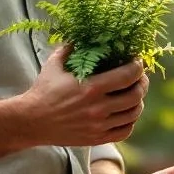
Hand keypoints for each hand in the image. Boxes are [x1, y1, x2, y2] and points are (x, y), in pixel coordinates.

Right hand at [18, 45, 148, 147]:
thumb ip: (71, 48)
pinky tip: (126, 112)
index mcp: (90, 87)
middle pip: (136, 95)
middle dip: (142, 83)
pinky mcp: (96, 138)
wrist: (31, 121)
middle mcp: (98, 108)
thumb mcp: (54, 65)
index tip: (136, 61)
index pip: (128, 75)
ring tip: (135, 94)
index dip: (138, 66)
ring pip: (133, 114)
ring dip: (138, 102)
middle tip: (140, 77)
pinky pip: (124, 131)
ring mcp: (98, 125)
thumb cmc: (43, 90)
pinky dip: (130, 121)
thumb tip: (84, 34)